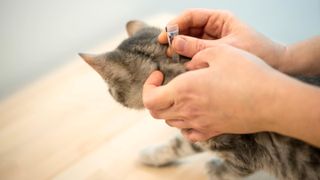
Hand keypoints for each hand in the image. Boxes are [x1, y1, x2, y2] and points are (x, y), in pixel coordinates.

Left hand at [143, 44, 280, 141]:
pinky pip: (189, 134)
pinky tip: (193, 112)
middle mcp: (188, 111)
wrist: (272, 101)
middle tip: (165, 83)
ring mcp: (200, 124)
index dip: (148, 86)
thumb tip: (187, 64)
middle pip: (156, 112)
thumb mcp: (219, 52)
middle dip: (155, 96)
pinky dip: (184, 124)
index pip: (150, 99)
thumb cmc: (247, 74)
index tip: (159, 74)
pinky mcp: (213, 131)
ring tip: (181, 94)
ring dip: (169, 108)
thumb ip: (196, 54)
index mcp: (184, 90)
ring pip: (171, 122)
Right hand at [159, 9, 286, 70]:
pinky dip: (187, 57)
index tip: (165, 36)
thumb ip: (199, 47)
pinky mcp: (213, 54)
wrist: (277, 65)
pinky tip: (180, 64)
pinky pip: (196, 52)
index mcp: (219, 19)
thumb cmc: (257, 52)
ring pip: (190, 41)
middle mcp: (214, 28)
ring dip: (179, 48)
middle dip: (175, 37)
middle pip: (188, 28)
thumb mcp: (226, 48)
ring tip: (170, 58)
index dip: (175, 24)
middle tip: (165, 50)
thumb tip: (175, 44)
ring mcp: (213, 41)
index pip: (191, 16)